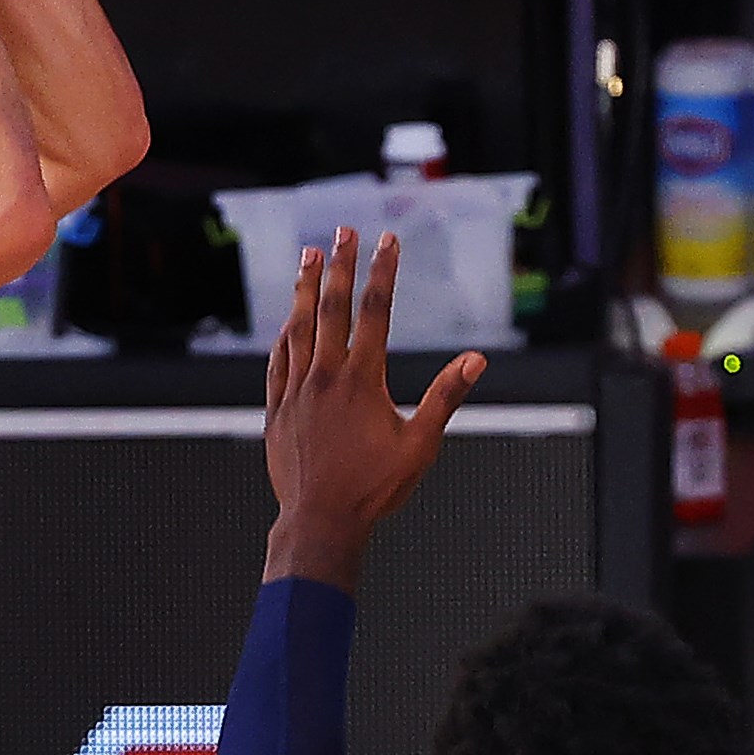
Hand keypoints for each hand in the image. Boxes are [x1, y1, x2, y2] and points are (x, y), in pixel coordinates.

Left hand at [263, 229, 484, 585]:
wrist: (319, 522)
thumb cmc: (374, 489)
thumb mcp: (420, 445)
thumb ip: (446, 397)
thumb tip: (476, 361)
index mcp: (362, 381)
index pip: (374, 313)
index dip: (382, 273)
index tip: (387, 241)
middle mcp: (325, 377)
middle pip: (332, 308)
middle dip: (339, 266)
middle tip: (344, 232)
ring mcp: (297, 392)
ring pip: (299, 328)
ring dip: (305, 289)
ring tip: (309, 256)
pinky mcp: (277, 411)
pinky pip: (278, 363)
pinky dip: (285, 337)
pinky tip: (288, 323)